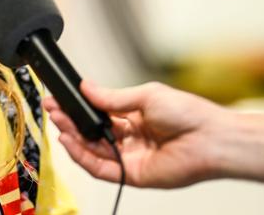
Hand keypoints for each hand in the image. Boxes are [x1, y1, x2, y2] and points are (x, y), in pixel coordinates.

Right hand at [44, 81, 226, 188]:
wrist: (210, 138)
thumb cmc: (189, 114)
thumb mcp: (144, 96)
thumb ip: (111, 97)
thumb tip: (87, 88)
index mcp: (134, 117)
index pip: (98, 113)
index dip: (78, 107)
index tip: (60, 98)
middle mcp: (130, 138)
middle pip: (91, 132)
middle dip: (70, 121)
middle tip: (53, 109)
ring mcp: (130, 157)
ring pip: (93, 151)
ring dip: (73, 138)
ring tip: (59, 123)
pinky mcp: (133, 174)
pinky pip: (102, 168)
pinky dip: (84, 157)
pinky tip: (72, 142)